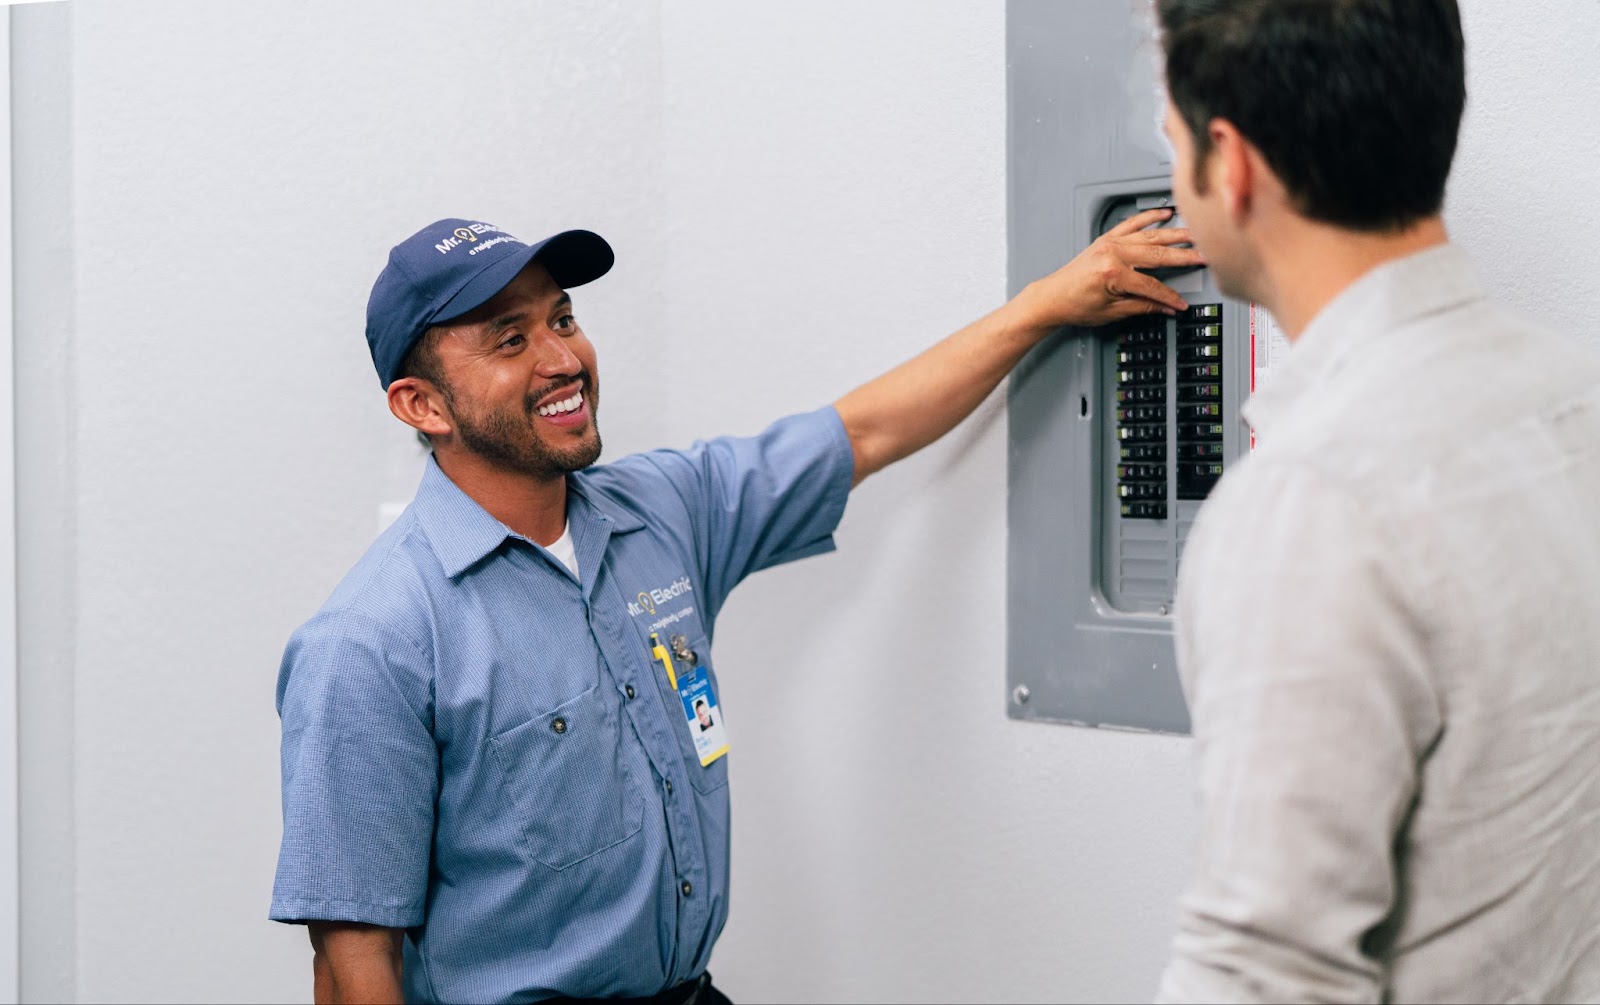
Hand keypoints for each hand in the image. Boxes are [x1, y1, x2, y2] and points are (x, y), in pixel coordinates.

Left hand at [1011, 208, 1205, 329]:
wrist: (1051, 297)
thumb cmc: (1074, 305)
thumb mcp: (1111, 312)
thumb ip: (1142, 307)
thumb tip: (1165, 307)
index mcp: (1112, 273)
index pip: (1152, 286)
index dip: (1169, 297)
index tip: (1180, 304)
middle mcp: (1112, 253)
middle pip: (1158, 254)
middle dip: (1185, 256)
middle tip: (1206, 257)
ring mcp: (1109, 242)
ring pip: (1150, 235)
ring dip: (1175, 233)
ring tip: (1196, 233)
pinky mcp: (1106, 238)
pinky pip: (1132, 223)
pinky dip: (1149, 216)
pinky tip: (1166, 213)